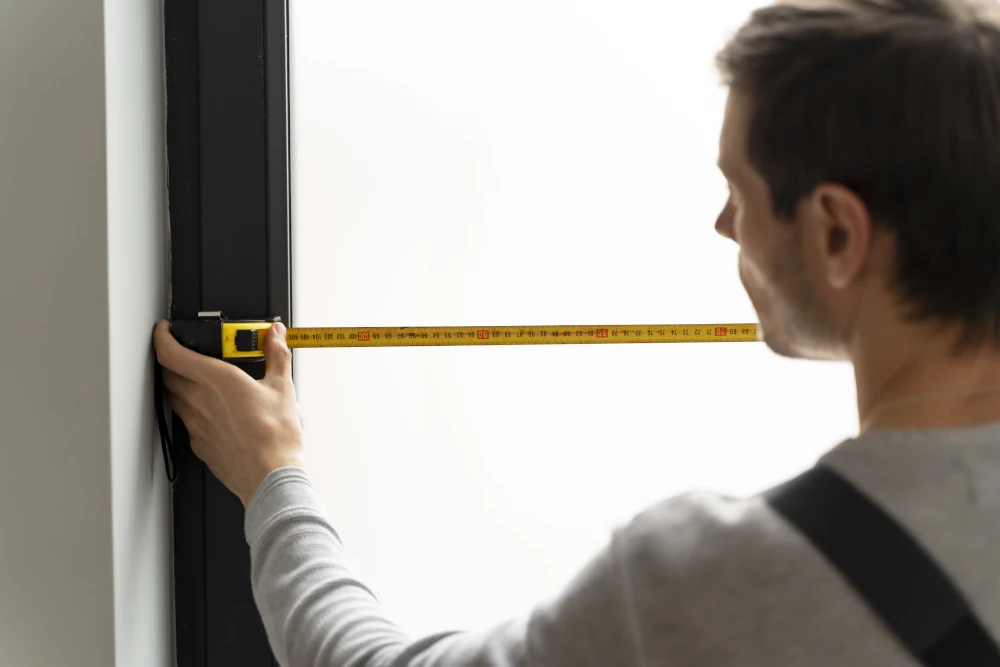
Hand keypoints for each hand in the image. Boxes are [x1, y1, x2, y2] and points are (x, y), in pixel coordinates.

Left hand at [153, 320, 304, 506]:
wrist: (270, 475)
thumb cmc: (276, 437)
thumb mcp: (282, 387)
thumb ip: (276, 354)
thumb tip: (274, 334)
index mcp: (217, 380)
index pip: (171, 353)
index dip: (162, 337)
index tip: (165, 330)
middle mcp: (199, 401)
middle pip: (167, 374)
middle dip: (172, 360)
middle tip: (187, 353)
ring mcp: (196, 424)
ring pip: (174, 397)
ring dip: (179, 385)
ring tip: (200, 382)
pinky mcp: (199, 444)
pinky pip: (186, 420)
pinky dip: (192, 410)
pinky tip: (212, 412)